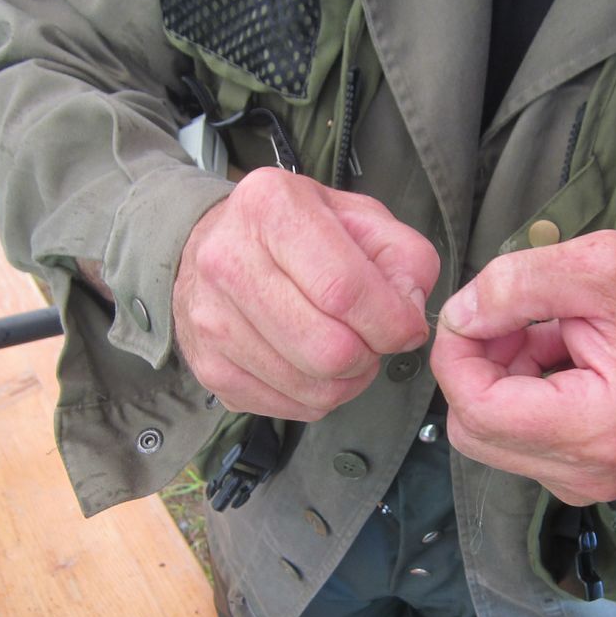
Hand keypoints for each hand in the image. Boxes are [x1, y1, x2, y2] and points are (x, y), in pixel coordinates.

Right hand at [173, 168, 438, 419]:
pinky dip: (316, 397)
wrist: (218, 242)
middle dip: (369, 355)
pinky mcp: (208, 366)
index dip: (391, 323)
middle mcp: (228, 261)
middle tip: (372, 340)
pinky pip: (286, 407)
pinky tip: (315, 367)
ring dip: (346, 381)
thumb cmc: (297, 230)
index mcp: (271, 209)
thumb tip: (408, 315)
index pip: (345, 290)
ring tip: (347, 351)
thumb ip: (404, 257)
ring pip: (310, 387)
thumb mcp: (361, 217)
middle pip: (328, 349)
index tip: (406, 327)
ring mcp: (211, 319)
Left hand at [429, 231, 615, 503]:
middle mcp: (585, 474)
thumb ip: (517, 284)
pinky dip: (516, 388)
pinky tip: (551, 353)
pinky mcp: (575, 475)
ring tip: (544, 330)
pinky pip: (511, 437)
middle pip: (473, 427)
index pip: (478, 409)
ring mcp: (580, 481)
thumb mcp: (603, 265)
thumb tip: (458, 316)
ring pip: (486, 432)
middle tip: (513, 315)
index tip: (471, 309)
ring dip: (497, 373)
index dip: (457, 354)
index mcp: (598, 429)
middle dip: (477, 364)